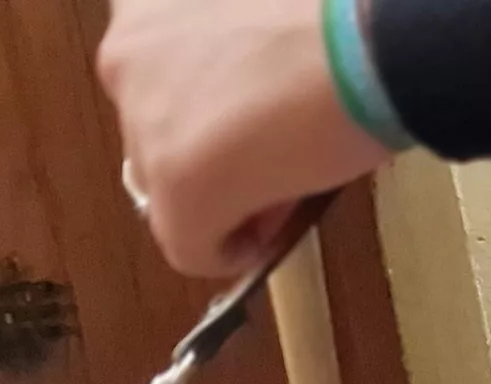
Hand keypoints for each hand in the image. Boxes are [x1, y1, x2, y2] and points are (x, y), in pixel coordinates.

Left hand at [101, 0, 396, 273]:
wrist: (367, 46)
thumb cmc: (338, 25)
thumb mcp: (267, 24)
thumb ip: (236, 63)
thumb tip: (254, 129)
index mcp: (143, 11)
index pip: (161, 81)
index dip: (212, 113)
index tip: (257, 129)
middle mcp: (123, 59)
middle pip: (158, 135)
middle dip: (211, 154)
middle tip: (274, 163)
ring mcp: (144, 124)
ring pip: (169, 188)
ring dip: (220, 194)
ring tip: (279, 194)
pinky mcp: (175, 185)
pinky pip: (188, 245)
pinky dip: (226, 251)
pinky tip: (265, 242)